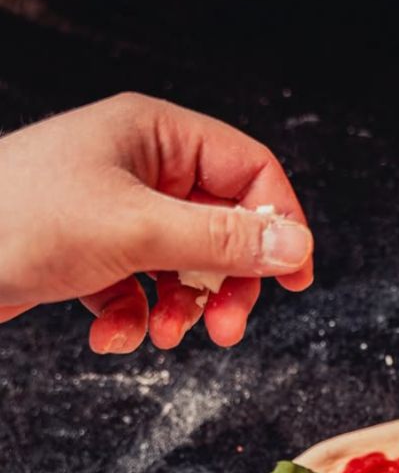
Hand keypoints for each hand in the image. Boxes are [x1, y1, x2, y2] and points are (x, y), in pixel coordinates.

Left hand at [0, 93, 313, 351]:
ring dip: (182, 309)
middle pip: (222, 225)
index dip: (279, 223)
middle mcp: (140, 167)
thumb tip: (296, 245)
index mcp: (156, 135)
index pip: (250, 170)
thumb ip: (222, 239)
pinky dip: (135, 318)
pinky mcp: (90, 251)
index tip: (295, 280)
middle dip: (225, 283)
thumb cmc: (19, 220)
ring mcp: (113, 210)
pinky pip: (141, 287)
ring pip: (184, 263)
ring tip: (162, 336)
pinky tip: (109, 337)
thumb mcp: (136, 231)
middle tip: (226, 329)